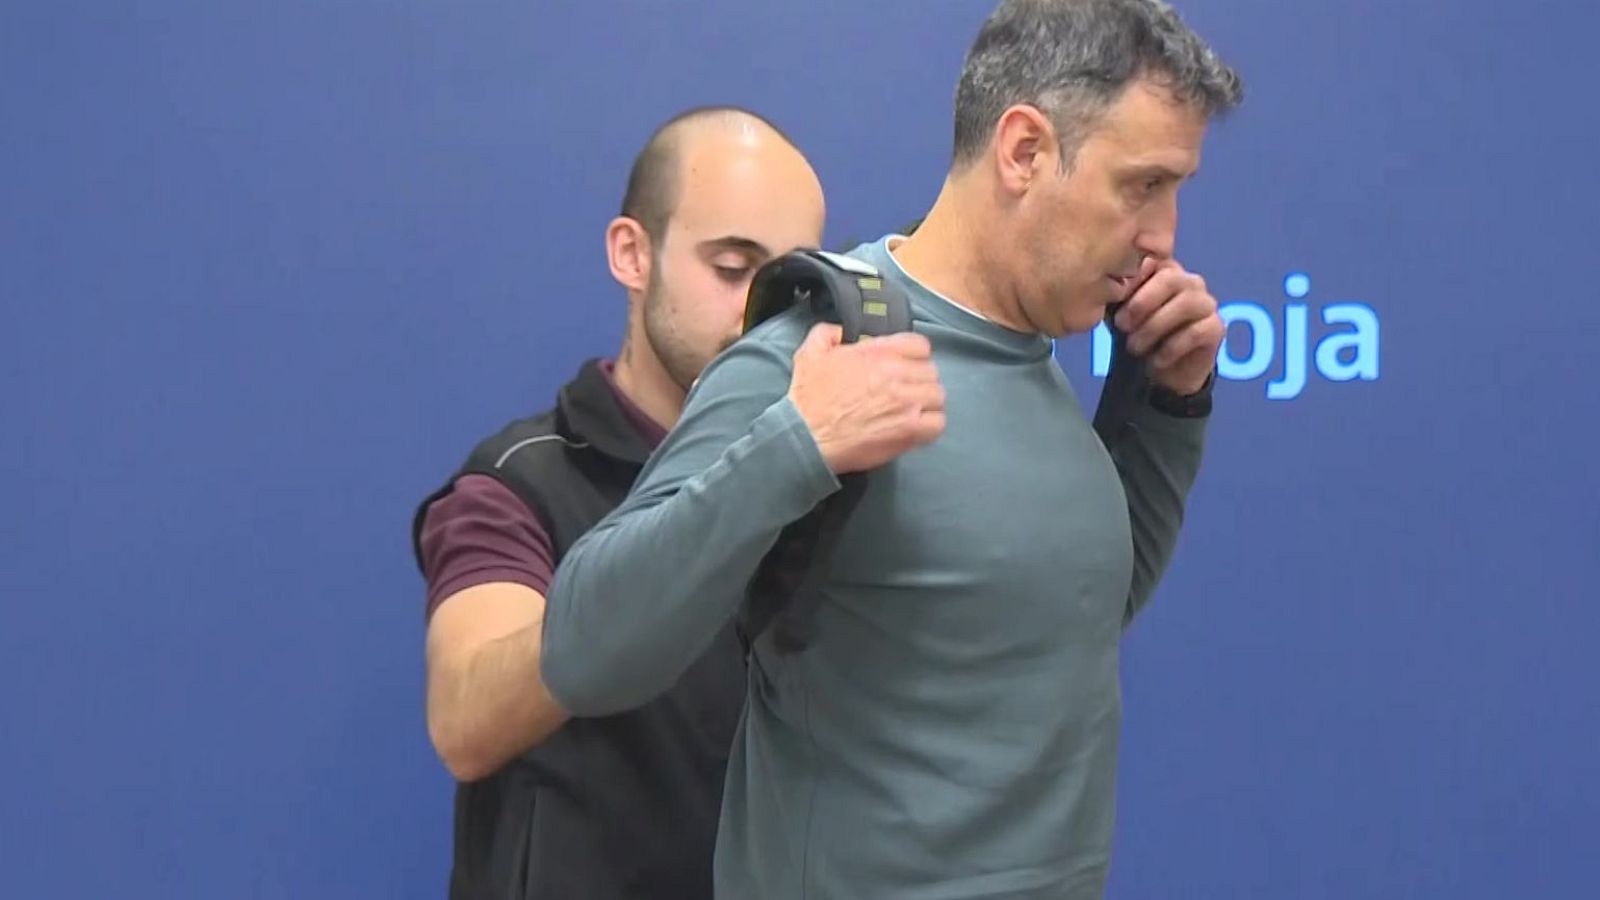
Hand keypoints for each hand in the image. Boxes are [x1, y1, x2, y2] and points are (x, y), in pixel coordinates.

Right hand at [788, 323, 945, 473]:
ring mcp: (906, 403)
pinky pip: (937, 424)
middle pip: (931, 372)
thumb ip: (827, 333)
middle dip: (920, 381)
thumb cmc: (808, 399)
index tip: (906, 365)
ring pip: (938, 396)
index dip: (915, 355)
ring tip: (914, 411)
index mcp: (877, 353)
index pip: (919, 345)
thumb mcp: (809, 354)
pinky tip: (917, 428)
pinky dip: (931, 426)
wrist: (806, 436)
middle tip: (907, 391)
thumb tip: (840, 331)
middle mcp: (896, 374)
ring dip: (928, 403)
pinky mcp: (909, 431)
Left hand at [1114, 257, 1223, 394]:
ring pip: (1185, 303)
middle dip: (1141, 303)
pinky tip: (1156, 359)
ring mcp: (1206, 303)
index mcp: (1165, 271)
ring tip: (1134, 347)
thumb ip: (1117, 295)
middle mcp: (1190, 281)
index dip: (1130, 281)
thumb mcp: (1120, 314)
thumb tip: (1108, 284)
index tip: (1112, 302)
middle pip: (1170, 278)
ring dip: (1154, 327)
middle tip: (1121, 326)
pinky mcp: (1216, 327)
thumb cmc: (1139, 335)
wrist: (1162, 373)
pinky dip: (1171, 348)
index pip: (1151, 261)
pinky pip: (1195, 332)